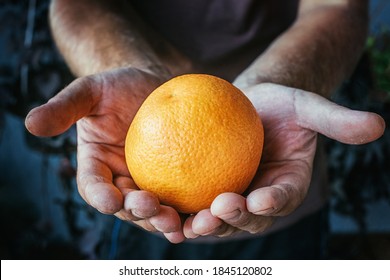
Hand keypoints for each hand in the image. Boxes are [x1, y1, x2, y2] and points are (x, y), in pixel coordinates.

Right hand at [25, 67, 185, 242]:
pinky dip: (190, 208)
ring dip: (164, 220)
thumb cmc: (116, 86)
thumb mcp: (90, 91)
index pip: (93, 186)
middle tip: (152, 207)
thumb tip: (31, 123)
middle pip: (126, 206)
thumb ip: (65, 107)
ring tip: (177, 221)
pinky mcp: (175, 180)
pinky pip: (182, 197)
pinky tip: (204, 211)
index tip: (110, 199)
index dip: (100, 195)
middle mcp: (121, 181)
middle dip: (138, 212)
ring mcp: (149, 182)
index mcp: (97, 166)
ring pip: (155, 210)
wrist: (150, 86)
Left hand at [183, 83, 384, 237]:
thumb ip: (335, 119)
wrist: (246, 106)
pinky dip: (181, 210)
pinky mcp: (206, 192)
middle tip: (217, 212)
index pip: (283, 197)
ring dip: (204, 225)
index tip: (261, 199)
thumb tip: (377, 125)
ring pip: (219, 219)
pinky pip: (194, 204)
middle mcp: (260, 199)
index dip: (275, 201)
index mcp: (286, 184)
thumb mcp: (307, 106)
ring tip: (188, 223)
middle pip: (249, 218)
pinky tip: (163, 208)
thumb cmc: (279, 104)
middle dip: (234, 220)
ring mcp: (233, 198)